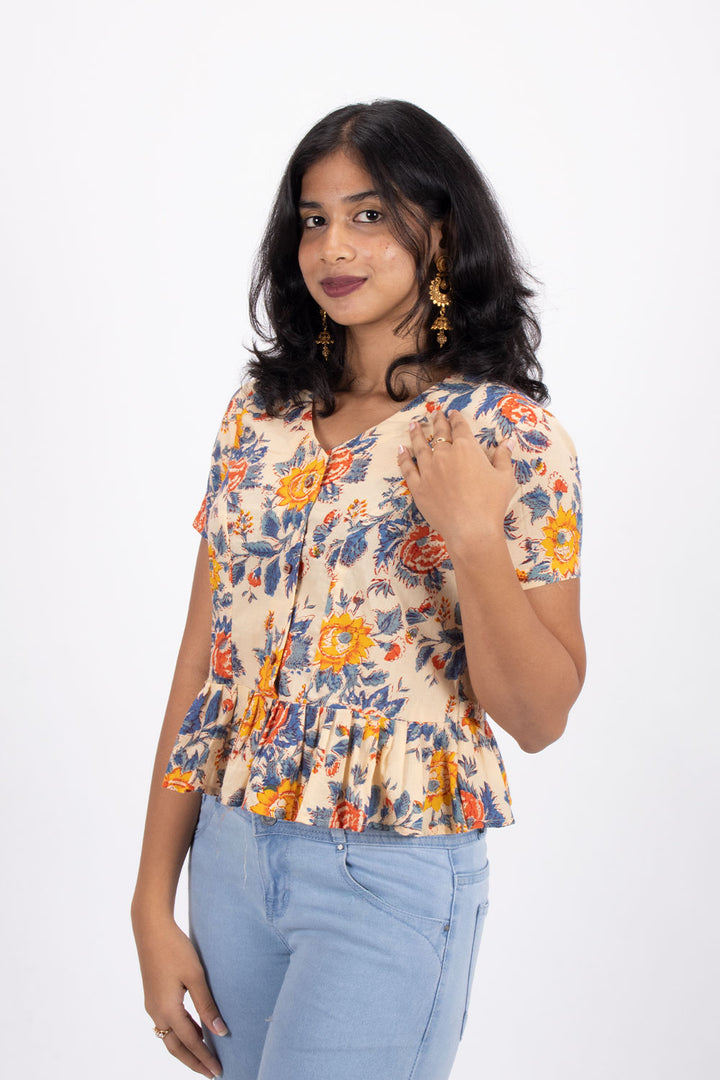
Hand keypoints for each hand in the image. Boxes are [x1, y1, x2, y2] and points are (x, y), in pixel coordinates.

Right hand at [134, 914, 225, 1077]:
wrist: (151, 928)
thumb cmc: (175, 948)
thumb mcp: (195, 976)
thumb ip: (207, 1005)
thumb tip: (220, 1032)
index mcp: (167, 1010)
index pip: (190, 1042)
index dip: (204, 1057)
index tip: (218, 1072)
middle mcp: (156, 1012)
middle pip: (176, 1047)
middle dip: (194, 1061)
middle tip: (211, 1073)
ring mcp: (152, 1004)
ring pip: (169, 1037)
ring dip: (187, 1048)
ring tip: (203, 1056)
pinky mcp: (153, 996)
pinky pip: (166, 1024)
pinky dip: (180, 1033)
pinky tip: (192, 1031)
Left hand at [398, 409, 515, 553]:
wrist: (471, 529)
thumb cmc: (492, 503)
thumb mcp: (504, 478)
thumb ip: (503, 457)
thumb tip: (508, 441)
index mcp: (466, 448)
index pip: (459, 427)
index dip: (456, 418)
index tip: (452, 413)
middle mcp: (444, 455)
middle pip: (438, 434)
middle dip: (437, 422)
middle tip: (435, 413)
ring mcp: (428, 470)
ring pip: (419, 447)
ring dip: (416, 434)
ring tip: (414, 424)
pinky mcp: (418, 487)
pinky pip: (407, 468)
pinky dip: (403, 457)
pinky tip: (401, 449)